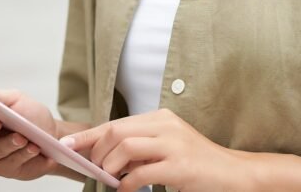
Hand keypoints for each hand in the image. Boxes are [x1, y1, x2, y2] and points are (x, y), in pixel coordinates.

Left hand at [62, 108, 245, 191]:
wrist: (233, 174)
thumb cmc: (197, 164)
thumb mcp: (167, 147)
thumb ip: (140, 148)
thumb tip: (106, 158)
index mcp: (160, 117)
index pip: (115, 122)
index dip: (88, 135)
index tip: (67, 146)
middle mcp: (166, 125)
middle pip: (116, 131)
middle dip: (96, 153)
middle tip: (93, 170)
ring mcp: (173, 144)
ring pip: (124, 148)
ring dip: (110, 168)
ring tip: (111, 181)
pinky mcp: (180, 166)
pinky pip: (141, 174)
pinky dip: (128, 185)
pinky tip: (128, 191)